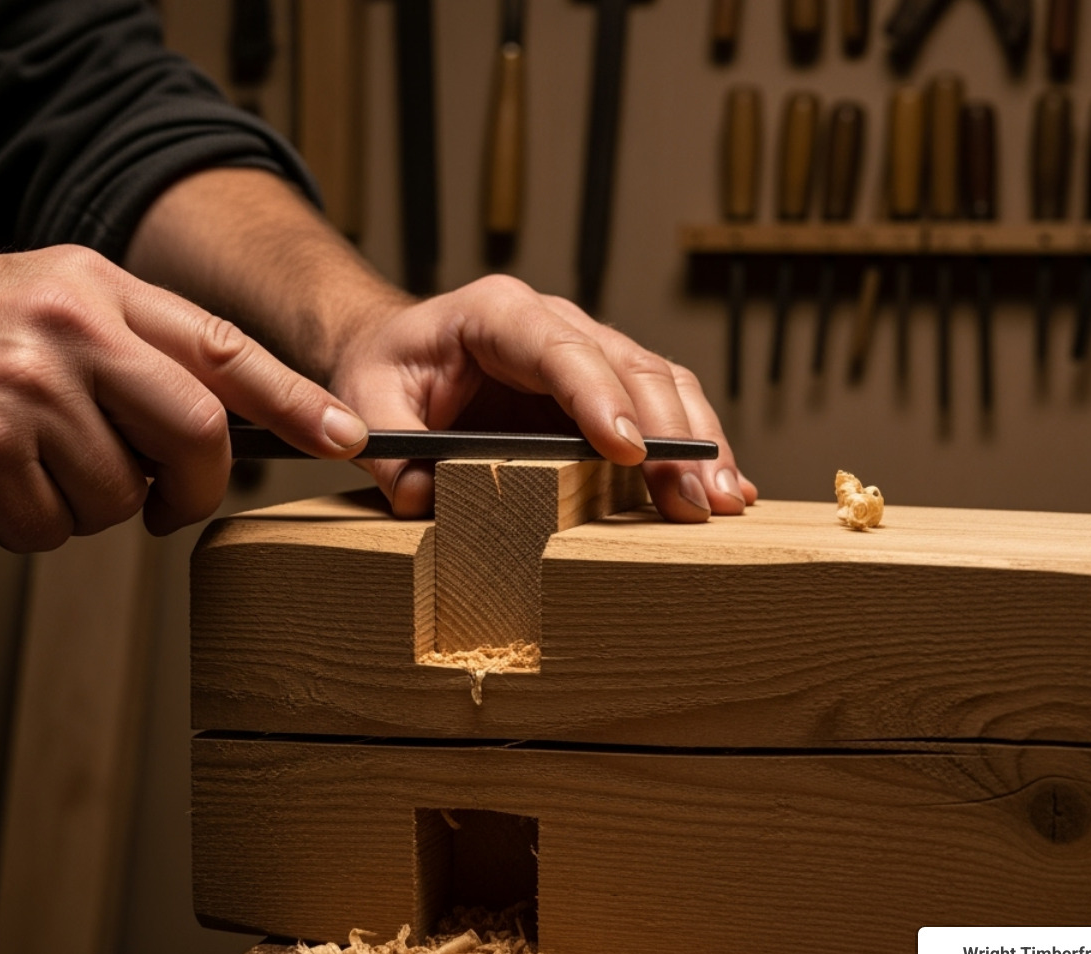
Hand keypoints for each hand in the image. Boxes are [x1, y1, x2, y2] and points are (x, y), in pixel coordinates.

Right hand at [0, 245, 368, 549]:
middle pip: (199, 433)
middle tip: (165, 507)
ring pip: (121, 496)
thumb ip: (123, 353)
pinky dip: (21, 526)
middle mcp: (73, 325)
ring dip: (80, 507)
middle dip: (194, 492)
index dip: (294, 402)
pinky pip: (51, 526)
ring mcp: (30, 382)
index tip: (345, 439)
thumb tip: (209, 430)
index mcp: (95, 286)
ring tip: (19, 468)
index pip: (225, 347)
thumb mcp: (35, 307)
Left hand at [326, 275, 756, 521]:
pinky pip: (663, 405)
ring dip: (697, 443)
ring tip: (718, 501)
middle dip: (667, 435)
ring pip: (662, 384)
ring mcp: (587, 350)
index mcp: (497, 314)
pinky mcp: (603, 386)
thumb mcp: (368, 403)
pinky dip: (694, 445)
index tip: (628, 451)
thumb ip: (393, 452)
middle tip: (690, 497)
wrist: (396, 350)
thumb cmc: (385, 369)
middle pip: (629, 368)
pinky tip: (722, 485)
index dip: (600, 399)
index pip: (561, 350)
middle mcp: (554, 322)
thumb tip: (428, 500)